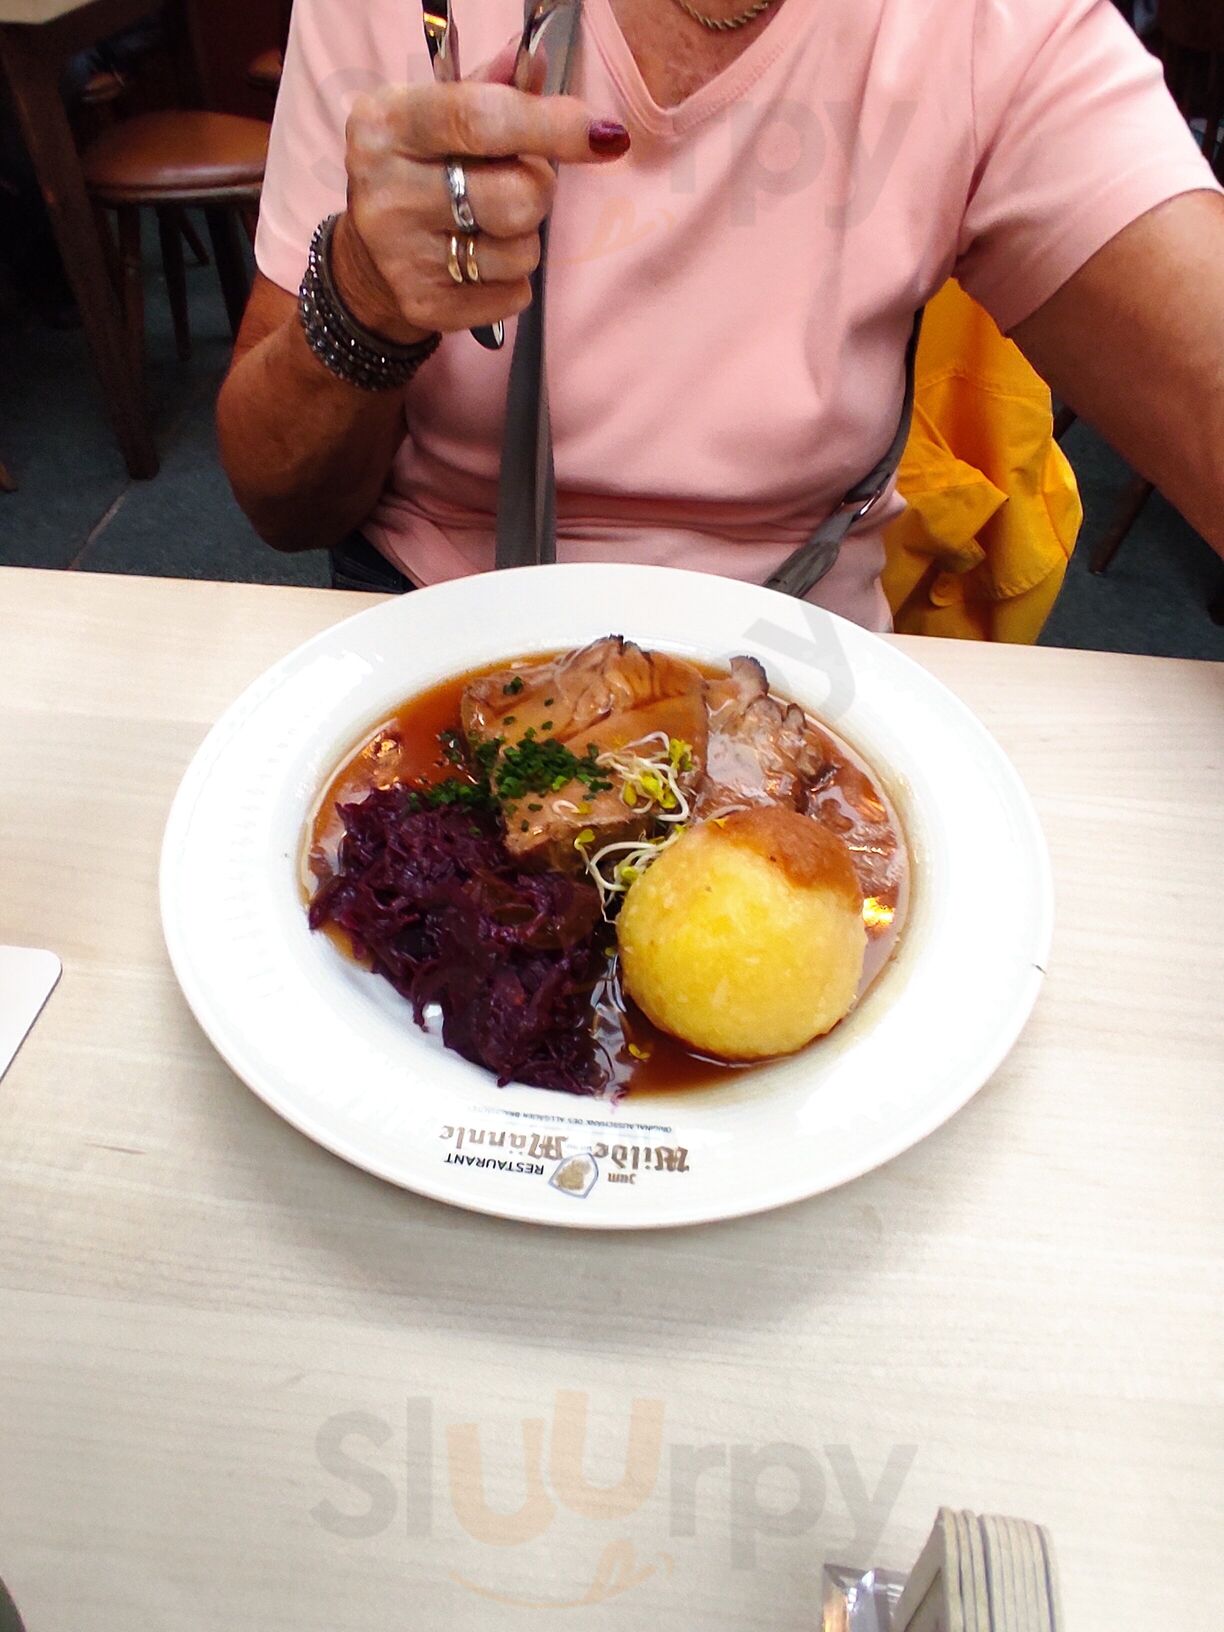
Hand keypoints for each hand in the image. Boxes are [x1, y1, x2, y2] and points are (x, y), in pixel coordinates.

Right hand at [333, 61, 630, 345]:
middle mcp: (386, 192)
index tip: (603, 136)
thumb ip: (491, 90)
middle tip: (519, 183)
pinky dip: (512, 281)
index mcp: (386, 125)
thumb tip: (537, 63)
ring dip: (525, 239)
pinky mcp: (424, 304)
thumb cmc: (418, 171)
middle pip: (518, 197)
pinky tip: (479, 264)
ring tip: (490, 226)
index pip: (483, 120)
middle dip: (540, 189)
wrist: (367, 258)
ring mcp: (401, 256)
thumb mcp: (438, 116)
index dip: (552, 127)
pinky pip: (513, 295)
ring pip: (523, 252)